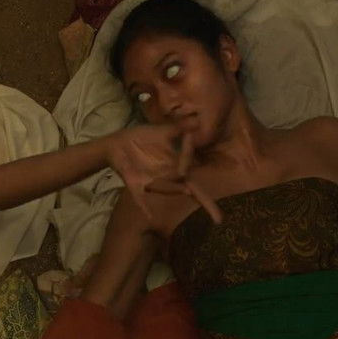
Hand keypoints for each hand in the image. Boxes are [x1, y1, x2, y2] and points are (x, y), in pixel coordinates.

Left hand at [106, 125, 221, 224]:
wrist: (118, 143)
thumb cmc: (142, 138)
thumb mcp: (162, 132)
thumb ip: (180, 128)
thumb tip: (197, 120)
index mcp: (174, 165)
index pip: (193, 172)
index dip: (198, 168)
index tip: (205, 156)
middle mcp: (166, 176)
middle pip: (187, 188)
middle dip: (203, 201)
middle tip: (219, 218)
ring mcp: (151, 181)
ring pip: (165, 187)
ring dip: (174, 190)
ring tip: (189, 192)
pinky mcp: (134, 184)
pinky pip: (139, 197)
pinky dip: (144, 206)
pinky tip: (149, 217)